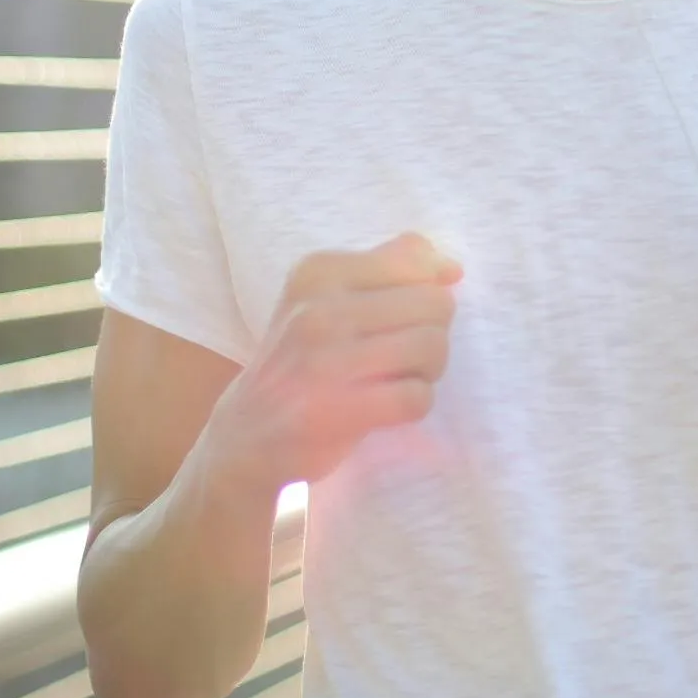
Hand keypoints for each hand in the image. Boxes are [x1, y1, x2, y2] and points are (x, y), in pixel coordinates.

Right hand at [202, 233, 459, 492]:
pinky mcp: (334, 412)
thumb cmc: (303, 361)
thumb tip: (452, 268)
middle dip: (433, 332)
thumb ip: (388, 267)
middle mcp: (317, 310)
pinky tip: (388, 408)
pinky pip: (416, 397)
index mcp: (318, 272)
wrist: (245, 435)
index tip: (399, 319)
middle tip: (403, 356)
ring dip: (428, 371)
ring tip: (398, 379)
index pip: (416, 261)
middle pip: (434, 304)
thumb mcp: (328, 298)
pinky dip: (415, 404)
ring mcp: (323, 362)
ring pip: (431, 347)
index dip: (424, 294)